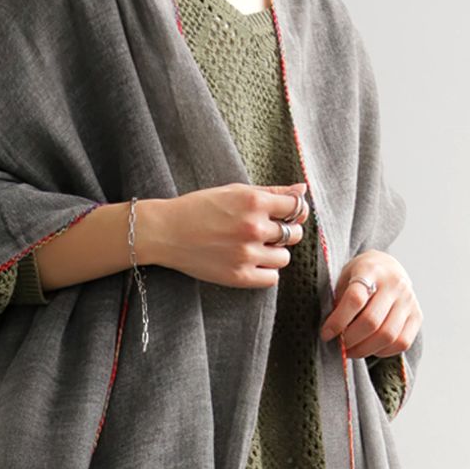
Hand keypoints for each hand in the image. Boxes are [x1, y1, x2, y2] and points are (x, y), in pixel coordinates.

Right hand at [146, 181, 308, 287]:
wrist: (166, 232)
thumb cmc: (199, 208)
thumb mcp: (235, 191)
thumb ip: (272, 191)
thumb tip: (303, 189)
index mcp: (254, 201)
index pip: (296, 207)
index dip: (292, 211)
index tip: (281, 214)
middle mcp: (253, 227)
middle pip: (294, 234)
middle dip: (284, 232)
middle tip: (264, 232)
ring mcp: (247, 254)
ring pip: (284, 258)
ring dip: (274, 253)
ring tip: (254, 248)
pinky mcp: (239, 276)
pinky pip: (272, 278)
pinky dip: (266, 271)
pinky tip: (251, 262)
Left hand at [318, 250, 421, 359]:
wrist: (386, 267)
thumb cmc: (358, 276)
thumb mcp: (343, 279)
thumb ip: (338, 302)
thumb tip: (332, 334)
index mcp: (370, 269)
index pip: (355, 299)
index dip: (338, 321)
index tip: (326, 334)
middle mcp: (394, 283)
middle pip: (371, 321)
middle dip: (350, 340)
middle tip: (339, 346)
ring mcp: (409, 300)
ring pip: (388, 336)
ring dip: (365, 350)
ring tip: (351, 350)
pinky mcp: (417, 315)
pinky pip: (402, 342)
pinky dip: (383, 351)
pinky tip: (370, 347)